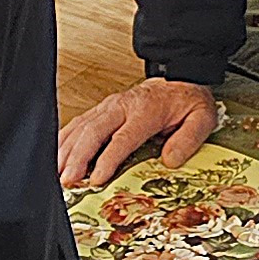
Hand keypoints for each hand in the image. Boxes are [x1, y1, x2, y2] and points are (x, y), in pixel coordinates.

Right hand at [58, 76, 218, 188]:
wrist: (179, 79)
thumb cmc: (187, 102)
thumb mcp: (201, 119)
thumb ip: (188, 139)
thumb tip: (170, 160)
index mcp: (146, 110)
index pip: (122, 137)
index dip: (108, 159)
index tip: (97, 179)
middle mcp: (122, 106)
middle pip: (94, 131)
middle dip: (77, 157)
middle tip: (68, 180)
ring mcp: (108, 106)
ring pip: (81, 127)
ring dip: (66, 151)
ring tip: (57, 174)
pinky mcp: (101, 109)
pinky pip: (78, 123)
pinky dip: (65, 140)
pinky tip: (57, 156)